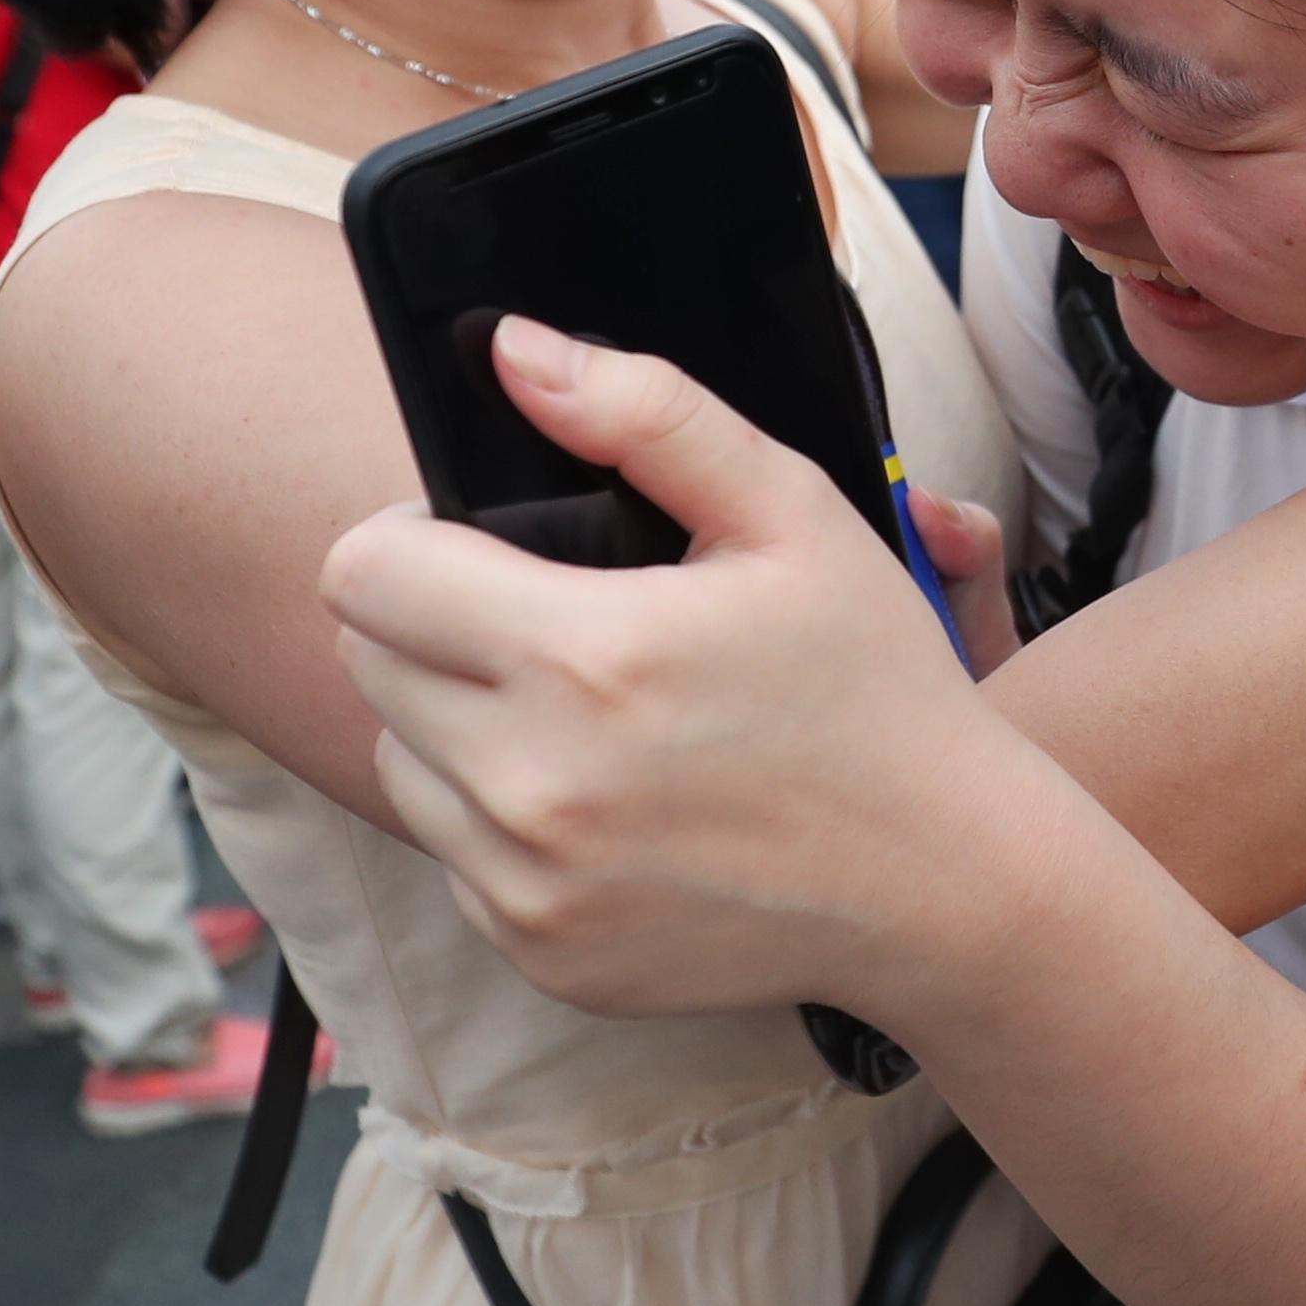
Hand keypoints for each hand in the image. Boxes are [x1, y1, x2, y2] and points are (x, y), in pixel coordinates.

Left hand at [321, 317, 1017, 1018]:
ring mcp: (529, 885)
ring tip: (579, 713)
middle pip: (369, 665)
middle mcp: (534, 785)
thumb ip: (647, 415)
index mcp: (585, 657)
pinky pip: (455, 857)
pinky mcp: (539, 953)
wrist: (942, 879)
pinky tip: (609, 801)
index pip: (364, 574)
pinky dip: (503, 820)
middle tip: (547, 620)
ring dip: (456, 725)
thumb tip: (514, 351)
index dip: (411, 537)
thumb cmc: (873, 683)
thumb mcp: (792, 515)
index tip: (480, 544)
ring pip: (401, 764)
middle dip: (434, 624)